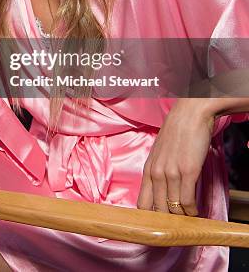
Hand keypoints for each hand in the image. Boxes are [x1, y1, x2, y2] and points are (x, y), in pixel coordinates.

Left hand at [137, 99, 214, 215]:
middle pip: (158, 209)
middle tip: (177, 224)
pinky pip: (187, 202)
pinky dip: (192, 210)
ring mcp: (171, 173)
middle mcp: (156, 173)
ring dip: (182, 216)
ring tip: (188, 217)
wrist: (190, 114)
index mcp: (148, 169)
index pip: (142, 203)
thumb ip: (159, 171)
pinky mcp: (188, 172)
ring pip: (173, 208)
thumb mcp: (160, 153)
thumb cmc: (177, 132)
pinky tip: (195, 210)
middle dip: (168, 220)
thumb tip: (162, 192)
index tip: (158, 223)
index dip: (150, 217)